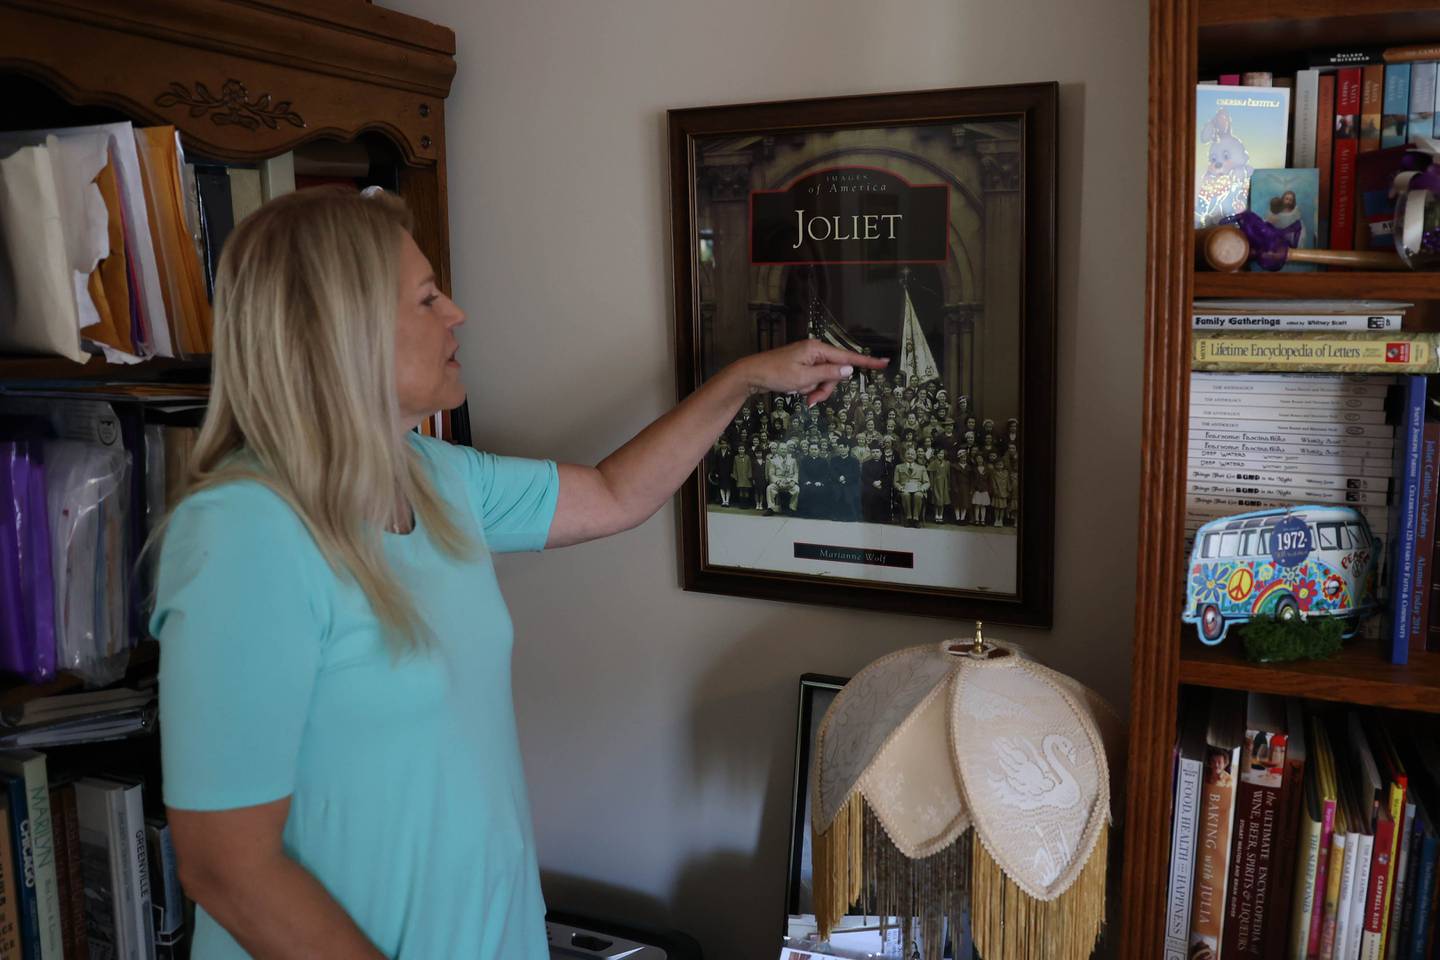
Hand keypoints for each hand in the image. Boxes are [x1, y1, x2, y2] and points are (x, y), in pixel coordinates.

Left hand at [736, 340, 888, 406]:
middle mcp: (815, 351)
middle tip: (811, 398)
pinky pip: (813, 381)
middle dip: (825, 388)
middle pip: (835, 373)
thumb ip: (829, 374)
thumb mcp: (804, 377)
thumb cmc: (775, 374)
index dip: (866, 361)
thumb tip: (849, 369)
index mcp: (817, 349)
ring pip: (824, 380)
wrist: (751, 375)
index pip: (847, 356)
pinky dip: (807, 389)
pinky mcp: (802, 368)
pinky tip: (794, 390)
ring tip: (799, 394)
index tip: (884, 362)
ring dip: (815, 391)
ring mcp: (808, 360)